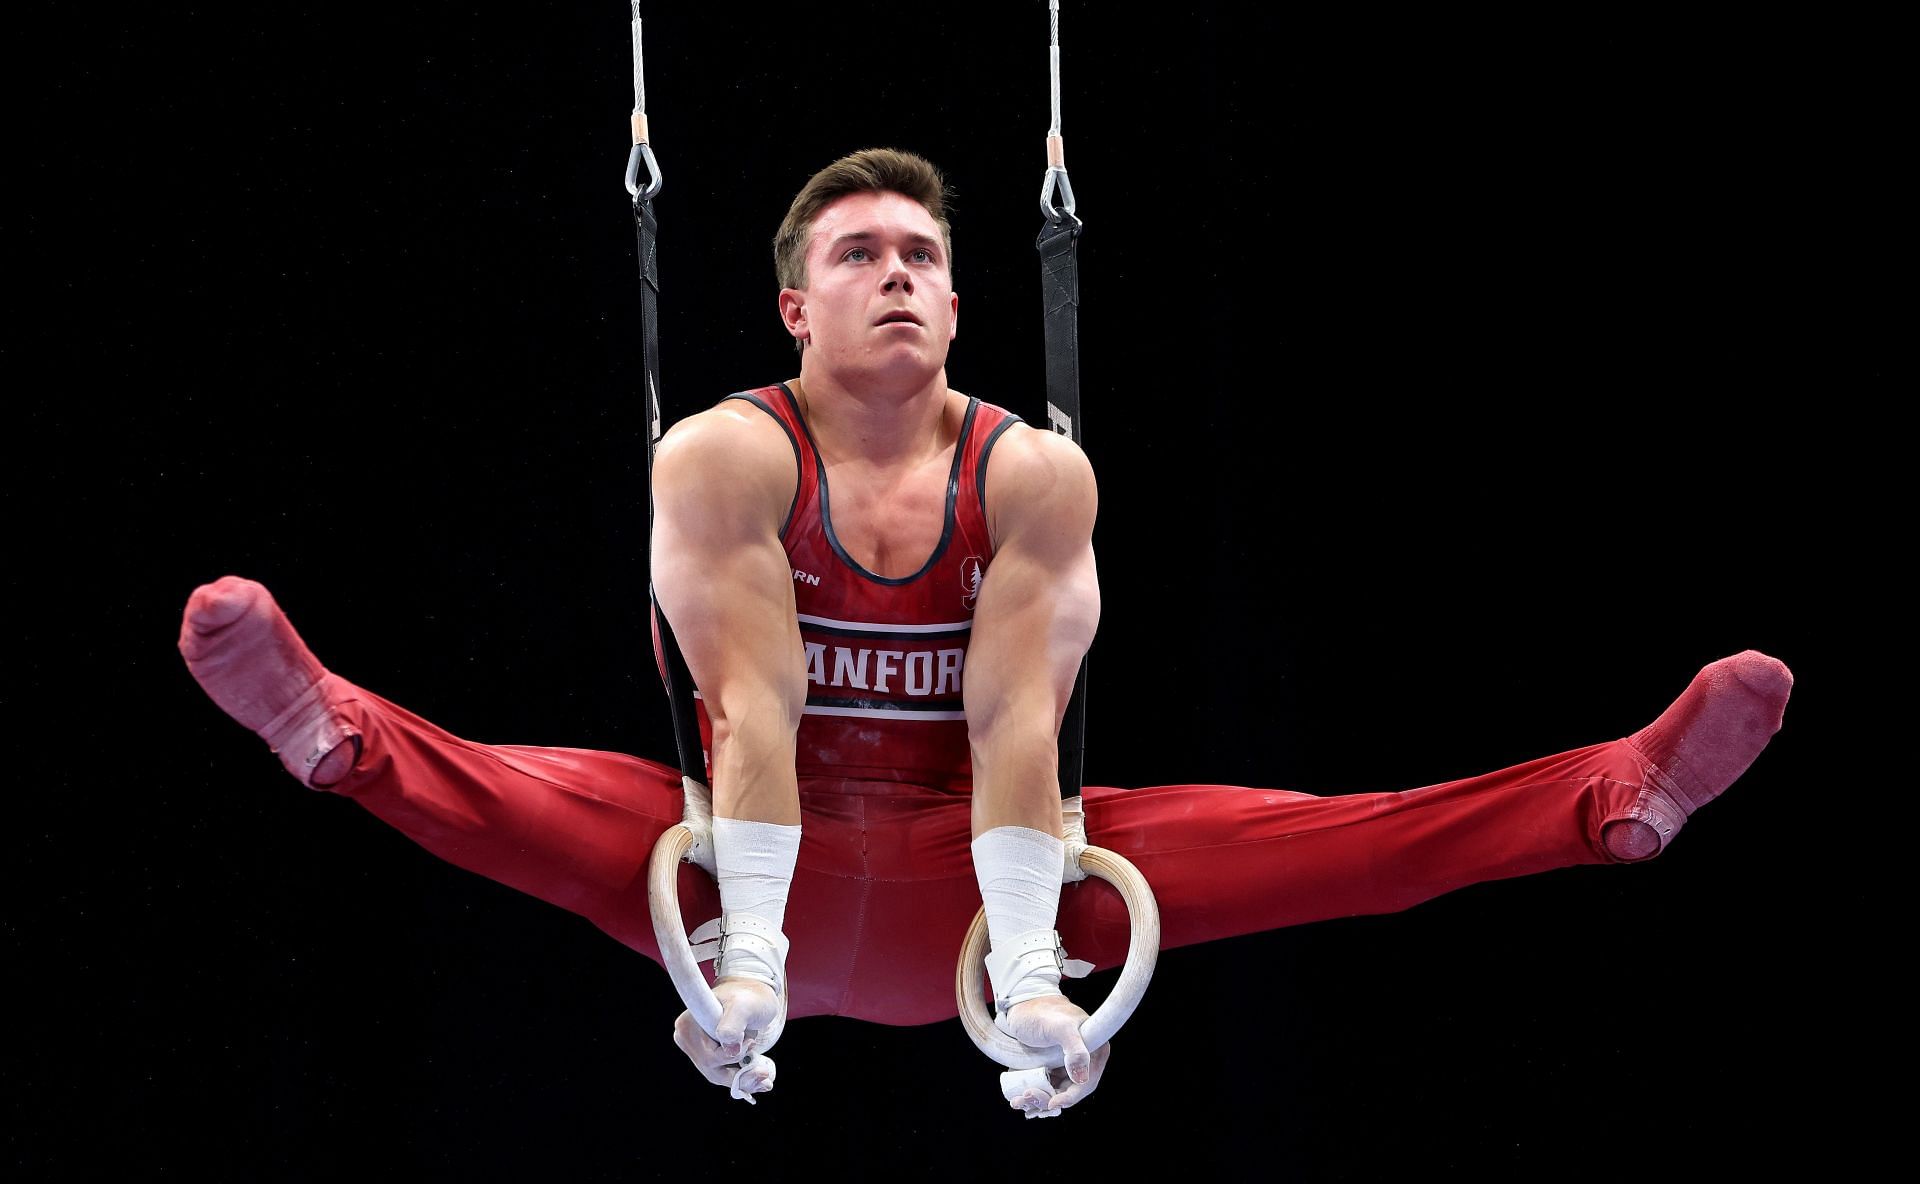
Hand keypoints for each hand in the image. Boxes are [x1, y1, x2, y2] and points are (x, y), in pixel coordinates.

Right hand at [671, 976, 779, 1097]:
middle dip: (739, 1074)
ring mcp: (696, 1048)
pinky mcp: (707, 1055)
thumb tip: (729, 1051)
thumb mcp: (744, 1005)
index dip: (731, 1057)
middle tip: (764, 1072)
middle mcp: (687, 1038)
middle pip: (711, 1069)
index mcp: (688, 1024)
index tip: (752, 1042)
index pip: (708, 1055)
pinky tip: (758, 1081)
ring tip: (764, 1078)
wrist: (754, 996)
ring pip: (717, 1075)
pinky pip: (722, 1074)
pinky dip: (741, 1079)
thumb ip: (734, 1024)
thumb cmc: (750, 997)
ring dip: (742, 1079)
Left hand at [1000, 993, 1111, 1113]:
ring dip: (1038, 1101)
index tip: (1051, 1103)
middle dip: (1048, 1099)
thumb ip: (1075, 1050)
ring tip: (1018, 1100)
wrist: (1021, 1004)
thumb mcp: (1059, 1028)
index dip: (1070, 1097)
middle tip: (1027, 1096)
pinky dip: (1033, 1094)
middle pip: (1070, 1091)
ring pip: (1056, 1092)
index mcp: (1095, 1051)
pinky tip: (1018, 1098)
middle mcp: (1084, 1060)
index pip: (1087, 1083)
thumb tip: (1082, 1078)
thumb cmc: (1042, 1011)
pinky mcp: (1052, 1067)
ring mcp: (1067, 1064)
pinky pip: (1046, 1087)